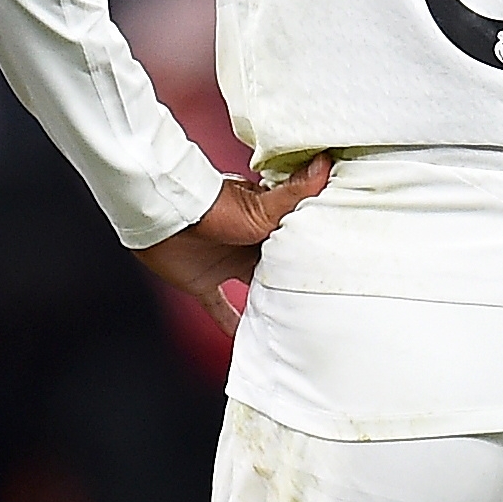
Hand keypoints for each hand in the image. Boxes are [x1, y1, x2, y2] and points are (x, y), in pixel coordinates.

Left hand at [139, 158, 331, 329]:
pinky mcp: (203, 282)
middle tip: (317, 304)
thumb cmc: (214, 208)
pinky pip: (218, 306)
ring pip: (252, 289)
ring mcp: (225, 264)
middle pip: (275, 268)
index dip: (311, 254)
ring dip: (266, 304)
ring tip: (289, 324)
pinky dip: (228, 322)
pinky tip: (240, 337)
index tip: (335, 268)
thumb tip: (325, 164)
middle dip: (291, 283)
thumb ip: (295, 193)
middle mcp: (247, 246)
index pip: (294, 243)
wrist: (167, 217)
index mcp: (265, 226)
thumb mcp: (263, 206)